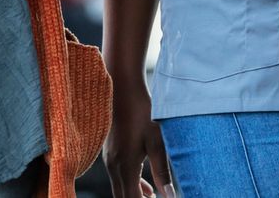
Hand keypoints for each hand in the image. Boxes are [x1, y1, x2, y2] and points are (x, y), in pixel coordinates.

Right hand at [104, 78, 172, 197]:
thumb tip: (169, 195)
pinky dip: (132, 186)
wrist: (123, 91)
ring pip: (121, 189)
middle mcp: (113, 167)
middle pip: (123, 197)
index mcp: (124, 167)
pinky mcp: (111, 153)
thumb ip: (161, 172)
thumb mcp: (157, 143)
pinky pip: (119, 178)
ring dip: (135, 196)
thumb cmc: (142, 114)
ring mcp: (110, 160)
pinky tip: (147, 188)